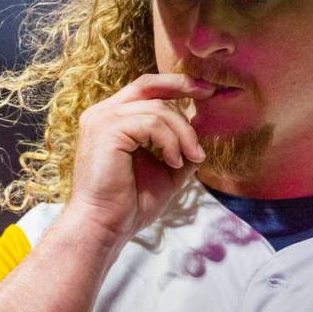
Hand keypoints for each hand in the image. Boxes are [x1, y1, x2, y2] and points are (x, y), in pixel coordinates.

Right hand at [62, 73, 215, 241]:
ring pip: (158, 109)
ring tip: (190, 158)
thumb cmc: (130, 203)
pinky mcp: (107, 130)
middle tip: (210, 94)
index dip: (175, 85)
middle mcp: (103, 113)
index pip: (146, 89)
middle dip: (182, 86)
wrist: (106, 226)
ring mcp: (102, 119)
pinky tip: (173, 162)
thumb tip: (204, 135)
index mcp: (112, 119)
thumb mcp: (165, 170)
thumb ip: (180, 148)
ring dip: (183, 134)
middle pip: (148, 85)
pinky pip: (152, 124)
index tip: (205, 91)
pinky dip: (171, 143)